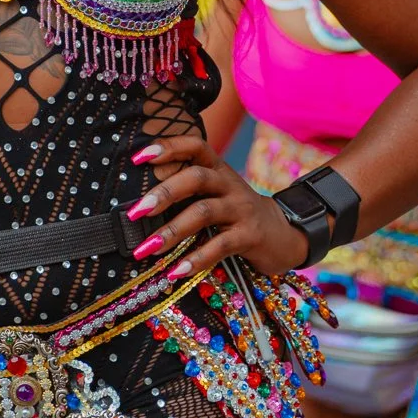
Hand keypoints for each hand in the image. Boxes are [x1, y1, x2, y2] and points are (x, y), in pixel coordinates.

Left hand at [126, 134, 309, 277]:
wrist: (282, 234)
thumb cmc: (235, 213)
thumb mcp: (214, 193)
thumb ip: (186, 191)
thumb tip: (141, 202)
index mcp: (217, 168)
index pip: (195, 145)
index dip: (168, 147)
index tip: (139, 157)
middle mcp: (229, 183)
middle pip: (196, 178)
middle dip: (163, 193)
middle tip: (135, 211)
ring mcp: (241, 208)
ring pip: (204, 212)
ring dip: (172, 231)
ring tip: (147, 248)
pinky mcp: (250, 235)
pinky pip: (220, 245)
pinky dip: (195, 259)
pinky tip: (175, 271)